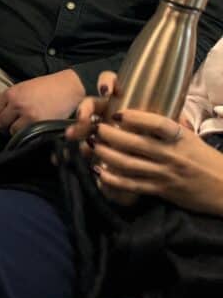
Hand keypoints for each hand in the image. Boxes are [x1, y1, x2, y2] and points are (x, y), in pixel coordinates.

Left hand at [0, 69, 84, 133]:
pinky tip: (33, 130)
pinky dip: (28, 135)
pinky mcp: (39, 124)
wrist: (69, 87)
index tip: (2, 119)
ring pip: (12, 131)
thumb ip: (11, 99)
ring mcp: (27, 115)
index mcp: (11, 93)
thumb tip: (1, 113)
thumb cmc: (48, 87)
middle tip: (12, 126)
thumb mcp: (24, 87)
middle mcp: (16, 104)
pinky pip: (26, 136)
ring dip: (17, 132)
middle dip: (5, 126)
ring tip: (25, 128)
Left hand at [68, 72, 222, 214]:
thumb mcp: (191, 138)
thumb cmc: (206, 160)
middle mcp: (172, 155)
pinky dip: (112, 178)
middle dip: (109, 134)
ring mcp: (165, 174)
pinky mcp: (161, 191)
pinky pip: (131, 185)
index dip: (135, 117)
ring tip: (91, 145)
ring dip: (105, 154)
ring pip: (128, 164)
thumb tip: (151, 106)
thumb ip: (170, 126)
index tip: (116, 113)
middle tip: (94, 127)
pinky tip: (99, 171)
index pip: (158, 124)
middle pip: (135, 143)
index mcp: (181, 138)